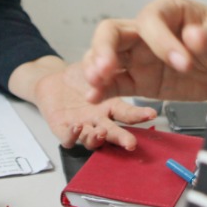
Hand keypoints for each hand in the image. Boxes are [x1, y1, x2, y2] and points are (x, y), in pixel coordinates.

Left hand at [32, 65, 157, 150]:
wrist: (54, 80)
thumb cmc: (79, 77)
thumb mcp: (97, 69)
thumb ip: (109, 69)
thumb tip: (124, 63)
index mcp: (110, 107)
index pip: (127, 114)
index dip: (139, 115)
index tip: (152, 114)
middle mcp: (98, 120)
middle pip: (112, 132)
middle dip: (122, 138)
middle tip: (131, 143)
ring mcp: (82, 125)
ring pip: (91, 139)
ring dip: (97, 139)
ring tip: (101, 132)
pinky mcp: (62, 128)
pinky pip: (68, 138)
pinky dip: (73, 136)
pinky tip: (78, 127)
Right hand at [83, 0, 206, 103]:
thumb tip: (194, 37)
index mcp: (167, 11)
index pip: (150, 21)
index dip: (162, 41)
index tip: (184, 63)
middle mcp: (146, 32)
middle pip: (112, 33)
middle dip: (105, 49)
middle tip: (107, 68)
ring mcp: (139, 57)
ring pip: (105, 57)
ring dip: (96, 69)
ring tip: (94, 84)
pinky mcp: (140, 81)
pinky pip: (115, 83)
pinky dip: (102, 90)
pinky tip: (94, 97)